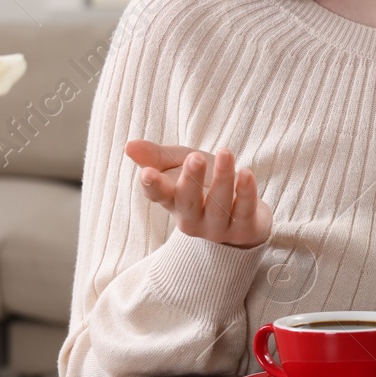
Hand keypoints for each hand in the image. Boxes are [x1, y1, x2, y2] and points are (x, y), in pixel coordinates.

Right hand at [124, 140, 271, 248]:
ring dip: (223, 179)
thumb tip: (128, 145)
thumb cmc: (204, 185)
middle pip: (188, 202)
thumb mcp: (180, 166)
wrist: (242, 216)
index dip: (152, 186)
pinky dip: (246, 193)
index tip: (147, 173)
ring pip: (219, 206)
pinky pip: (245, 212)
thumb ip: (156, 156)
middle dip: (190, 180)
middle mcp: (192, 219)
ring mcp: (217, 228)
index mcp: (173, 201)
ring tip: (226, 153)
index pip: (157, 195)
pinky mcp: (244, 231)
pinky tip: (246, 173)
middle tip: (195, 157)